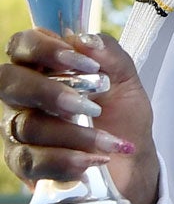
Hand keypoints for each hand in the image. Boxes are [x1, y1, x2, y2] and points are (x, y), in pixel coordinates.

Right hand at [1, 29, 158, 203]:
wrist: (131, 160)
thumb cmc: (122, 115)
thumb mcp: (126, 80)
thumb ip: (108, 55)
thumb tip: (84, 41)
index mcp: (45, 67)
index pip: (23, 44)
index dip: (45, 48)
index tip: (85, 63)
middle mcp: (23, 95)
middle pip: (9, 81)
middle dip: (50, 91)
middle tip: (89, 105)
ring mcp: (18, 129)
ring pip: (28, 125)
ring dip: (74, 134)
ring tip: (108, 141)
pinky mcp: (22, 162)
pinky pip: (31, 160)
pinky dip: (66, 160)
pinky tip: (93, 159)